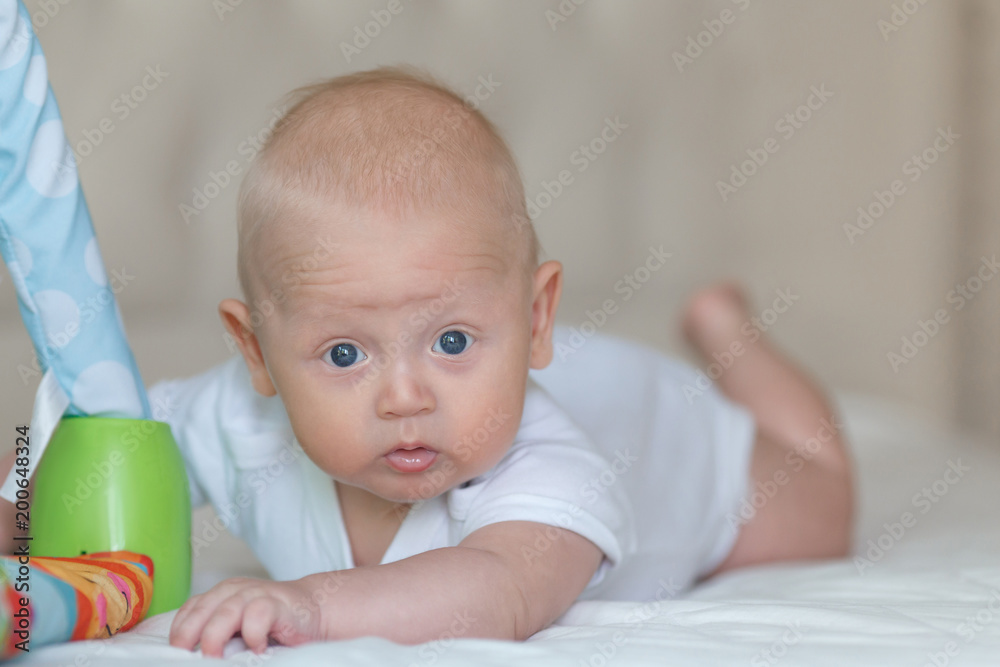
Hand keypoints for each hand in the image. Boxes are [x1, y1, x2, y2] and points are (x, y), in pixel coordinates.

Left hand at [168, 576, 322, 655]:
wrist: (314, 608)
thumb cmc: (272, 622)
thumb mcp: (238, 624)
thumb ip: (218, 631)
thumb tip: (190, 656)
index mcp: (221, 594)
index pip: (190, 609)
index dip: (179, 631)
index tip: (176, 654)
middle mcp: (236, 590)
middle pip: (202, 609)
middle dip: (188, 636)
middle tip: (186, 658)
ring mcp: (257, 594)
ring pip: (226, 611)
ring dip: (215, 637)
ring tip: (215, 659)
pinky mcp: (278, 604)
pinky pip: (258, 615)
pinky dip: (252, 635)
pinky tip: (257, 648)